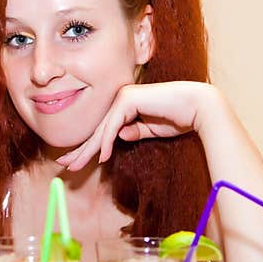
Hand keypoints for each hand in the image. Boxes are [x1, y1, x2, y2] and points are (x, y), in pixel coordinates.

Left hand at [56, 81, 213, 170]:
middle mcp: (121, 99)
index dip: (89, 147)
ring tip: (75, 165)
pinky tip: (101, 157)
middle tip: (64, 164)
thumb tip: (119, 137)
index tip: (76, 161)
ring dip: (88, 149)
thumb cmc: (178, 117)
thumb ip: (135, 132)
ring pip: (102, 129)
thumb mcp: (151, 130)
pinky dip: (107, 142)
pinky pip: (113, 126)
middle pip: (98, 129)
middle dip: (81, 149)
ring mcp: (123, 96)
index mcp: (125, 105)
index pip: (103, 130)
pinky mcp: (128, 98)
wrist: (198, 107)